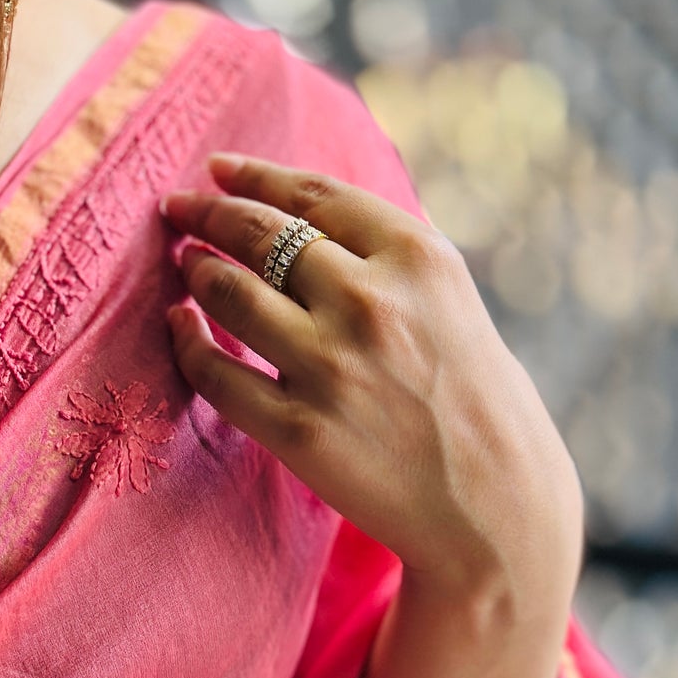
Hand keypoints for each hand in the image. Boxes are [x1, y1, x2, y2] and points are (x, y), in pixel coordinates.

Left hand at [161, 153, 582, 610]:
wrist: (498, 507)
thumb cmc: (477, 401)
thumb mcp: (451, 301)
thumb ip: (385, 258)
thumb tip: (298, 220)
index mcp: (417, 257)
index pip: (312, 196)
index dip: (253, 175)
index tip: (218, 169)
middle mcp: (370, 301)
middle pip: (260, 235)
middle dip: (208, 213)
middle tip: (179, 208)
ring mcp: (330, 366)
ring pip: (229, 293)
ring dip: (195, 270)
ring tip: (184, 263)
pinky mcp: (299, 429)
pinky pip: (216, 373)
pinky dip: (186, 340)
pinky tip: (179, 324)